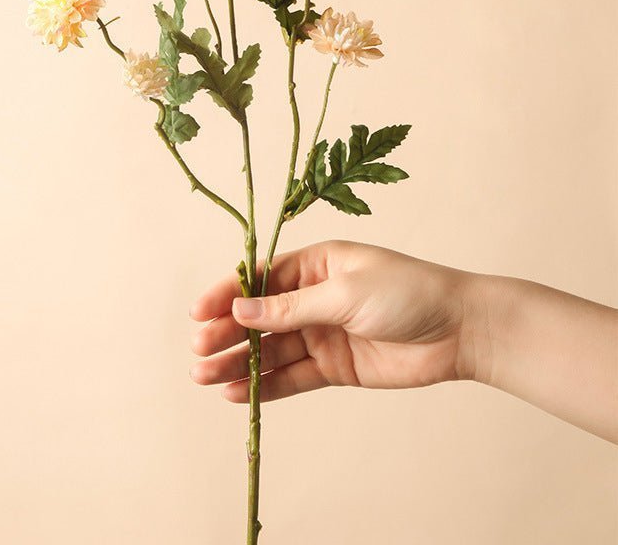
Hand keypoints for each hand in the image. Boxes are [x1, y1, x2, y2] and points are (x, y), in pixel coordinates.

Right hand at [190, 241, 472, 402]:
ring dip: (238, 363)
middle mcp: (315, 297)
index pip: (261, 279)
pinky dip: (265, 386)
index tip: (198, 312)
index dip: (228, 294)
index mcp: (317, 264)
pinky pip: (292, 376)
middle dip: (227, 332)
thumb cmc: (408, 293)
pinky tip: (238, 394)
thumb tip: (240, 309)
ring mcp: (324, 333)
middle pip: (260, 317)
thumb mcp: (344, 292)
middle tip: (198, 352)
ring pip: (271, 349)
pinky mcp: (336, 366)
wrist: (460, 330)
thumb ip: (291, 308)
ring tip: (206, 378)